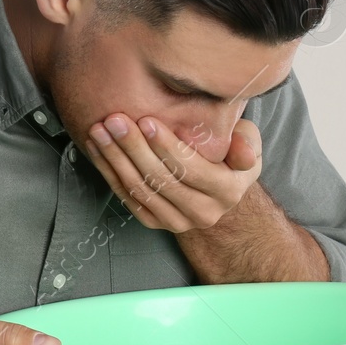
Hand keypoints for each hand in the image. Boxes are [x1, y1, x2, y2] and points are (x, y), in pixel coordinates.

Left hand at [84, 113, 261, 232]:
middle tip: (115, 121)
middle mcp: (203, 212)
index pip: (191, 170)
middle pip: (161, 180)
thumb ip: (246, 143)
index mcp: (227, 192)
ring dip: (115, 160)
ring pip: (141, 190)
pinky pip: (127, 198)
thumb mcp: (248, 144)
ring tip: (100, 131)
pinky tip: (97, 149)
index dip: (167, 146)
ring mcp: (177, 222)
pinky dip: (109, 173)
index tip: (146, 121)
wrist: (215, 189)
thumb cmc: (229, 156)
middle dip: (134, 149)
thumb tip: (242, 152)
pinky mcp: (155, 223)